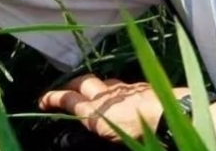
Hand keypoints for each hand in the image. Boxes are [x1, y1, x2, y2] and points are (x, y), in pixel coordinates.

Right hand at [39, 73, 182, 141]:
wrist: (172, 117)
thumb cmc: (141, 134)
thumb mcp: (108, 132)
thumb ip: (96, 125)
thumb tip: (91, 120)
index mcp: (96, 113)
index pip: (69, 101)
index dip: (54, 98)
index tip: (43, 100)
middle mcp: (108, 96)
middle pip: (84, 84)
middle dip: (72, 85)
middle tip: (65, 90)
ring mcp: (126, 90)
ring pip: (105, 83)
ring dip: (96, 86)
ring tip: (93, 93)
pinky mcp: (143, 88)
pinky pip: (124, 86)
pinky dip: (116, 90)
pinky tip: (122, 98)